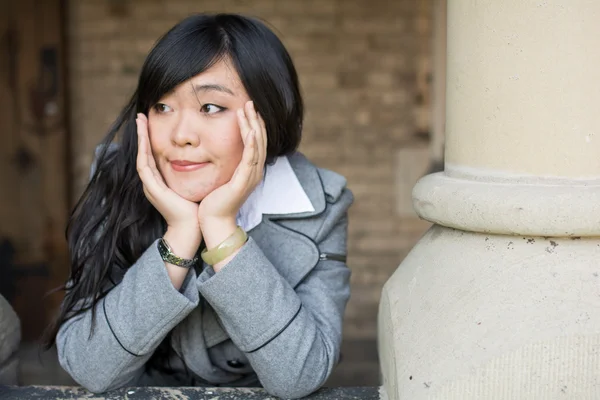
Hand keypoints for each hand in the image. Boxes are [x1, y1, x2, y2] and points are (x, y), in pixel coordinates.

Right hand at [136, 113, 200, 242]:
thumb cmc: (195, 209)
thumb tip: (201, 158)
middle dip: (141, 134)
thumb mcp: (192, 185)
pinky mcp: (153, 191)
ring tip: (140, 122)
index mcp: (160, 181)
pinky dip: (143, 153)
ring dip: (140, 139)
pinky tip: (144, 141)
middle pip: (143, 153)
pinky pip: (145, 169)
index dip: (150, 139)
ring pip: (141, 157)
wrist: (191, 229)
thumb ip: (191, 173)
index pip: (152, 155)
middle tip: (141, 116)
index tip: (151, 122)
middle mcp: (152, 183)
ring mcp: (150, 187)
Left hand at [197, 101, 267, 228]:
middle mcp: (255, 171)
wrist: (213, 221)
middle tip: (250, 102)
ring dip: (253, 125)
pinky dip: (252, 143)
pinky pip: (251, 158)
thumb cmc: (213, 201)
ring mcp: (251, 176)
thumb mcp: (220, 176)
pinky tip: (250, 130)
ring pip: (257, 145)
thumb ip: (223, 163)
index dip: (253, 124)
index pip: (256, 142)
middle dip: (255, 120)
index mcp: (250, 170)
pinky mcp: (244, 182)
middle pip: (260, 140)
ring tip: (248, 109)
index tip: (246, 108)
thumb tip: (213, 149)